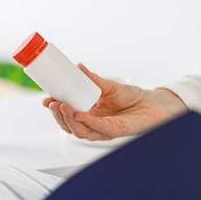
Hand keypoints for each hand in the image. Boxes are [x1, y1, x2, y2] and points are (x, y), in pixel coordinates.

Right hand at [43, 64, 187, 140]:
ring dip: (68, 120)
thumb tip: (78, 67)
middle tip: (53, 103)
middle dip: (58, 115)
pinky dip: (87, 122)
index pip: (66, 115)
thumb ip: (93, 79)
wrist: (154, 104)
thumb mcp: (108, 85)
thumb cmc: (132, 97)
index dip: (54, 110)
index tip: (46, 99)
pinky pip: (98, 129)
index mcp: (88, 114)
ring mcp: (102, 130)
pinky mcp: (115, 132)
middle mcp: (92, 124)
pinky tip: (80, 115)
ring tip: (63, 107)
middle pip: (69, 125)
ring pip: (79, 131)